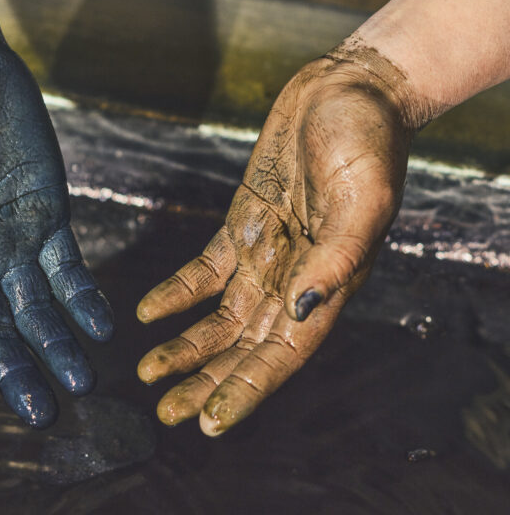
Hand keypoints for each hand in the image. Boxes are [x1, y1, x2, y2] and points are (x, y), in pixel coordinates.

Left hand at [136, 46, 418, 435]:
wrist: (350, 89)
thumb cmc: (368, 140)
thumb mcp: (364, 198)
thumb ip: (336, 258)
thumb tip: (300, 313)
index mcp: (327, 286)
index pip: (282, 355)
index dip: (246, 391)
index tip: (209, 424)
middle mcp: (293, 281)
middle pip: (243, 349)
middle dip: (205, 383)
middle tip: (163, 414)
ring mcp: (264, 255)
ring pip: (218, 320)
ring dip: (185, 348)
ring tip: (147, 374)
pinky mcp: (241, 225)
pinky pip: (203, 273)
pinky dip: (176, 294)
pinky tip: (147, 314)